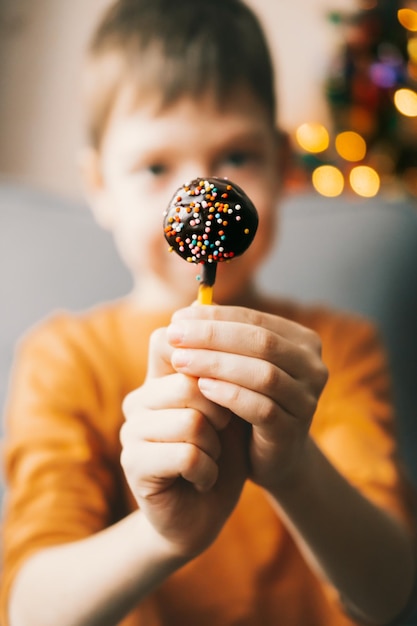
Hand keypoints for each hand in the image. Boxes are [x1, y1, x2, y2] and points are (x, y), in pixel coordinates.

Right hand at [120, 327, 247, 558]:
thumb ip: (222, 375)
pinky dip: (207, 471)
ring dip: (215, 447)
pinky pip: (187, 455)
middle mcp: (140, 400)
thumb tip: (213, 316)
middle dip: (221, 412)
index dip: (203, 354)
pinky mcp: (135, 464)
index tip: (225, 378)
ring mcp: (133, 432)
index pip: (166, 341)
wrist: (204, 515)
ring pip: (191, 421)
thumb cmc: (220, 457)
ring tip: (210, 459)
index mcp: (159, 380)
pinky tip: (202, 479)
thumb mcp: (228, 410)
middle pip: (189, 383)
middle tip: (220, 434)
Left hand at [166, 305, 327, 493]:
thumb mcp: (236, 365)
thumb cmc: (249, 401)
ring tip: (181, 361)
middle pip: (261, 342)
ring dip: (217, 364)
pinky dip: (229, 395)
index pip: (255, 319)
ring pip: (262, 374)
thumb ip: (219, 338)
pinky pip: (261, 408)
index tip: (176, 319)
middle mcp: (313, 367)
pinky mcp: (293, 431)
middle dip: (212, 336)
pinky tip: (201, 388)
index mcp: (301, 341)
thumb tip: (190, 309)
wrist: (272, 456)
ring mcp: (306, 400)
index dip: (214, 317)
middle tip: (173, 336)